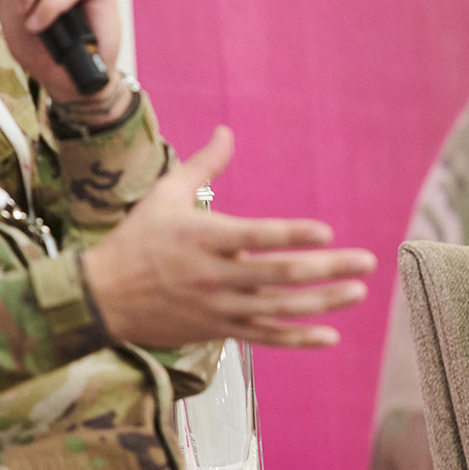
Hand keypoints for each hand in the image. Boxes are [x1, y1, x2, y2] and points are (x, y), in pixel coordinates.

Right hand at [79, 127, 375, 348]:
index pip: (256, 237)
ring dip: (323, 302)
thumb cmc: (136, 240)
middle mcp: (215, 276)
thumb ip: (203, 165)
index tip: (326, 232)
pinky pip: (265, 338)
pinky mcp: (219, 330)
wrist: (102, 298)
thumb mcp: (165, 194)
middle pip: (279, 276)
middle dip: (327, 269)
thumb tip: (227, 131)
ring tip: (357, 291)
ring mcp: (219, 307)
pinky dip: (298, 339)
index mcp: (204, 238)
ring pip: (279, 310)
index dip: (292, 236)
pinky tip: (329, 335)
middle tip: (366, 262)